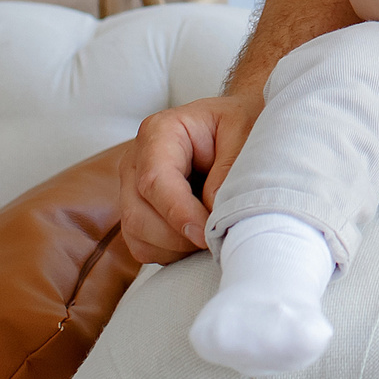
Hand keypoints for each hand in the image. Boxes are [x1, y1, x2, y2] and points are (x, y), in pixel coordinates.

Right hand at [118, 92, 259, 260]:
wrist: (237, 130)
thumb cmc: (240, 126)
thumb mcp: (245, 131)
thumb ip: (229, 167)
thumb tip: (212, 208)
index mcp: (159, 132)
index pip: (155, 180)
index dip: (179, 213)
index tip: (206, 235)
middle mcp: (137, 161)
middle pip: (138, 215)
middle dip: (179, 237)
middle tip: (217, 238)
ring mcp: (133, 189)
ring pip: (139, 236)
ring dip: (177, 248)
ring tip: (212, 233)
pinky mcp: (139, 213)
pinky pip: (144, 247)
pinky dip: (173, 253)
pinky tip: (199, 237)